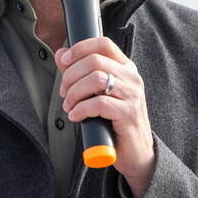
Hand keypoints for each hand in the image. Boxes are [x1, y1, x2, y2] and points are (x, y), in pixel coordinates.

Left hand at [56, 38, 155, 197]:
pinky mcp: (128, 113)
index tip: (64, 61)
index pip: (103, 44)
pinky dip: (81, 109)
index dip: (80, 48)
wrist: (137, 152)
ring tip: (69, 106)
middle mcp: (132, 77)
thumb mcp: (98, 94)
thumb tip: (60, 54)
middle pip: (94, 61)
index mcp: (126, 68)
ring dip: (74, 93)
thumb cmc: (115, 122)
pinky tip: (75, 116)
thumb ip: (80, 73)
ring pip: (95, 79)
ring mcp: (132, 95)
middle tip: (64, 93)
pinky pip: (98, 103)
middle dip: (71, 76)